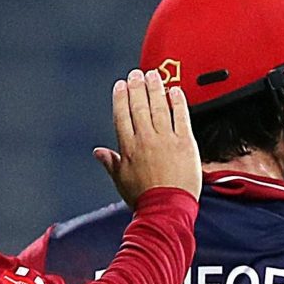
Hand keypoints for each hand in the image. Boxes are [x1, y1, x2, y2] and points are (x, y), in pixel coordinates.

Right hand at [95, 69, 201, 207]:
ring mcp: (166, 140)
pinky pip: (181, 117)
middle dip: (137, 87)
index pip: (122, 116)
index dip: (121, 98)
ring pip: (159, 107)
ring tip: (154, 75)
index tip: (121, 85)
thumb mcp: (121, 180)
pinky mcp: (185, 143)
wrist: (167, 209)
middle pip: (139, 107)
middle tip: (137, 73)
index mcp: (128, 147)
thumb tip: (98, 152)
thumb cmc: (144, 198)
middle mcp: (145, 139)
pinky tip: (176, 90)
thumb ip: (111, 162)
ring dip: (156, 88)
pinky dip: (178, 102)